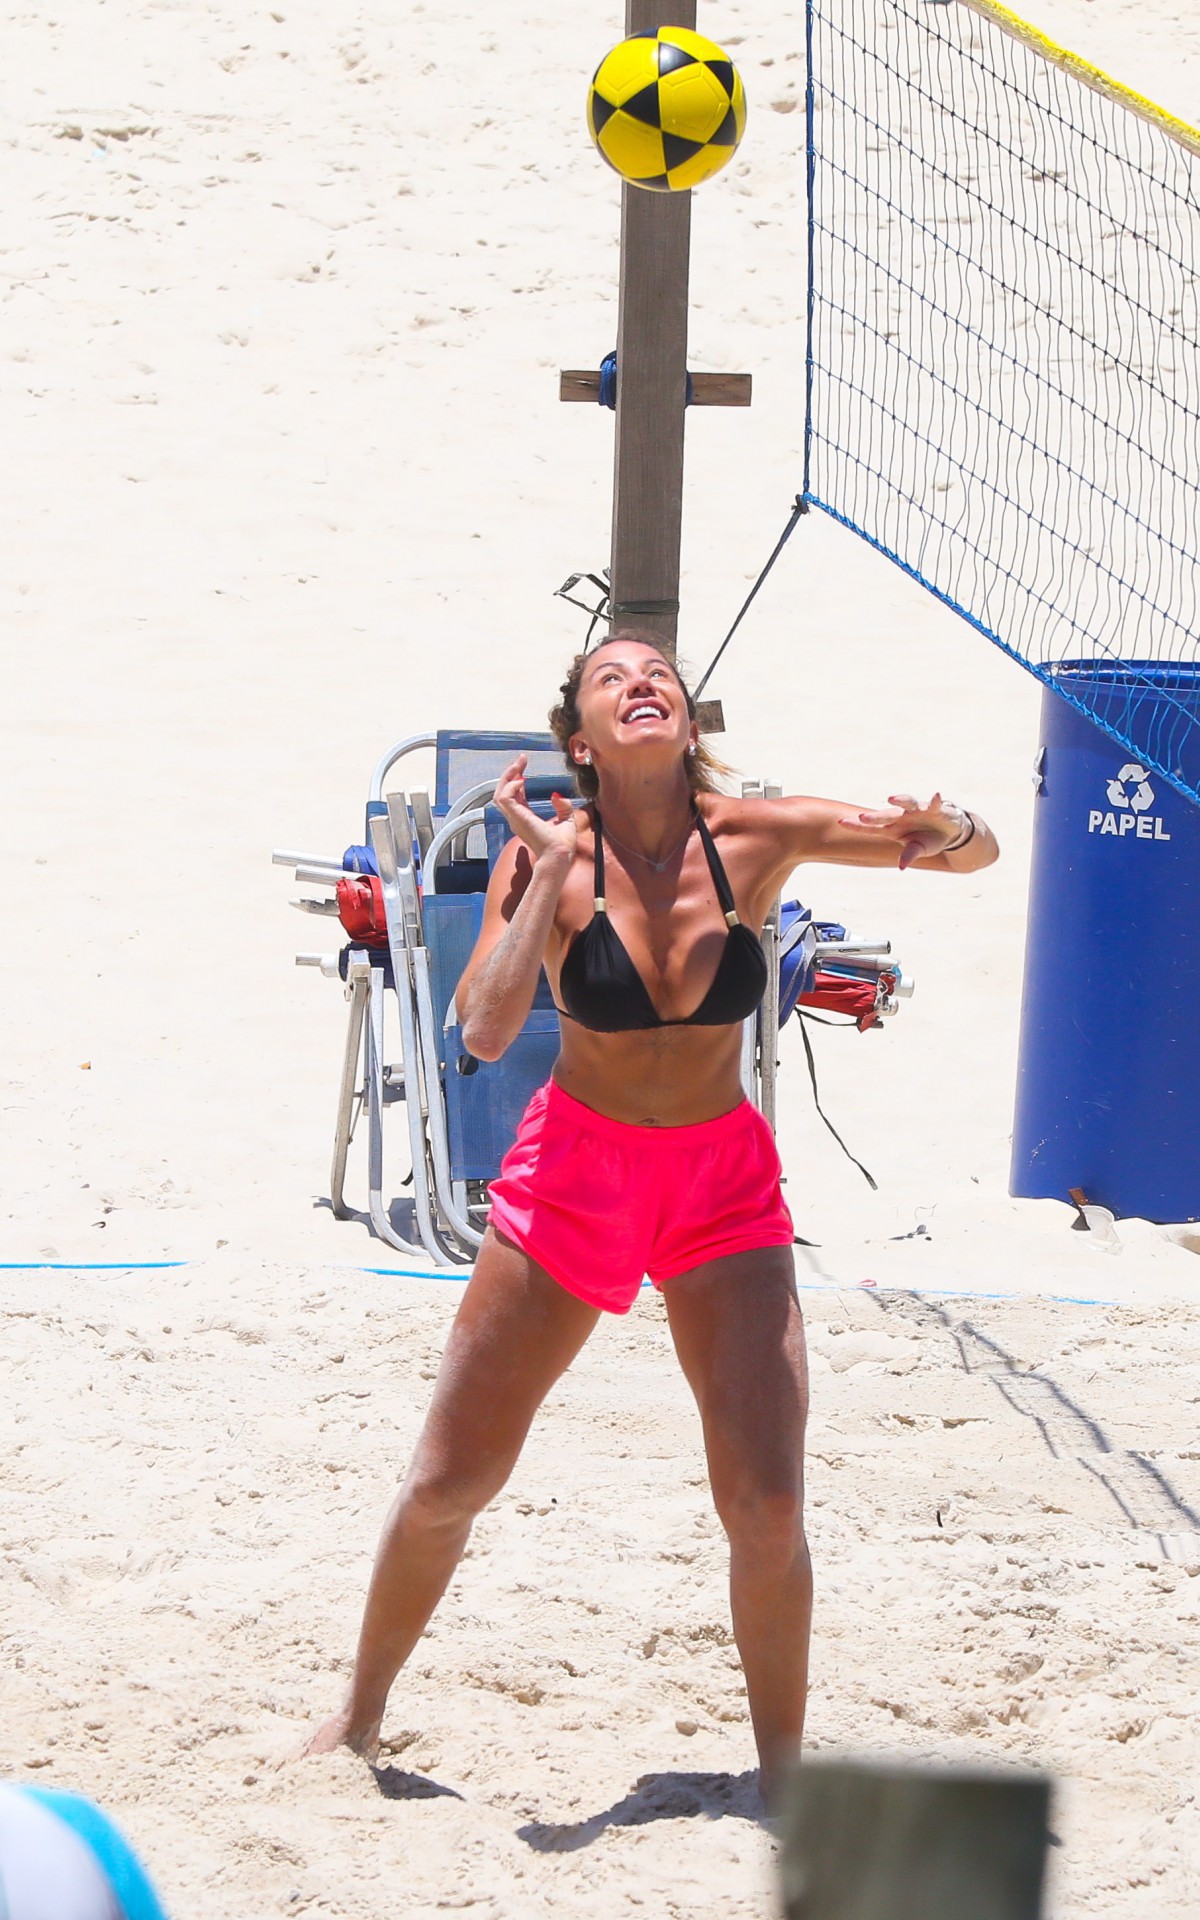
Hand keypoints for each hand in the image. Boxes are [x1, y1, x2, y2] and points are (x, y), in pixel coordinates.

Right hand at [492, 755, 578, 865]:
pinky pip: (505, 798)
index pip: (514, 795)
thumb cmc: (561, 845)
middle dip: (510, 773)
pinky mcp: (517, 817)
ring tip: (518, 765)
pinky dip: (511, 786)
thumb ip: (563, 807)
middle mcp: (516, 818)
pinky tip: (522, 780)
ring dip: (508, 777)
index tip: (523, 765)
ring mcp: (515, 818)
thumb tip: (557, 796)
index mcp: (525, 818)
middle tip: (521, 759)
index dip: (517, 778)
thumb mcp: (566, 820)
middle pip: (503, 791)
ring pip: (499, 793)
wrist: (559, 856)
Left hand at [839, 792, 965, 869]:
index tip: (840, 822)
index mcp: (893, 829)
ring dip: (900, 800)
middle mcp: (902, 817)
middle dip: (875, 816)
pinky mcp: (934, 807)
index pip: (871, 828)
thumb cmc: (928, 840)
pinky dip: (934, 801)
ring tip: (892, 798)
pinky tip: (936, 795)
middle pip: (886, 815)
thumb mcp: (919, 849)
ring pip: (906, 803)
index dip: (856, 826)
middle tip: (862, 817)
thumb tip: (901, 866)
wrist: (949, 831)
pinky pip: (933, 803)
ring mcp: (917, 810)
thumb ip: (909, 855)